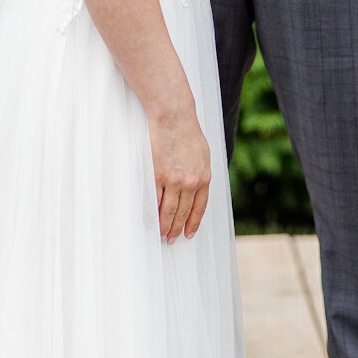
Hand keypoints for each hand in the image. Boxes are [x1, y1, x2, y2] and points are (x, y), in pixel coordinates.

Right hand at [146, 96, 211, 241]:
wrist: (174, 117)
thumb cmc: (188, 132)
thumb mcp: (203, 154)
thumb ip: (200, 173)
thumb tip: (197, 188)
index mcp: (205, 177)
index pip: (199, 207)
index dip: (193, 222)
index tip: (188, 234)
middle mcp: (191, 182)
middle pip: (183, 212)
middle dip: (177, 228)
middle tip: (171, 239)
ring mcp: (174, 180)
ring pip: (169, 210)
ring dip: (164, 225)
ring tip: (161, 235)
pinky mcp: (158, 175)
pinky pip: (156, 199)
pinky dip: (154, 211)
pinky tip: (152, 218)